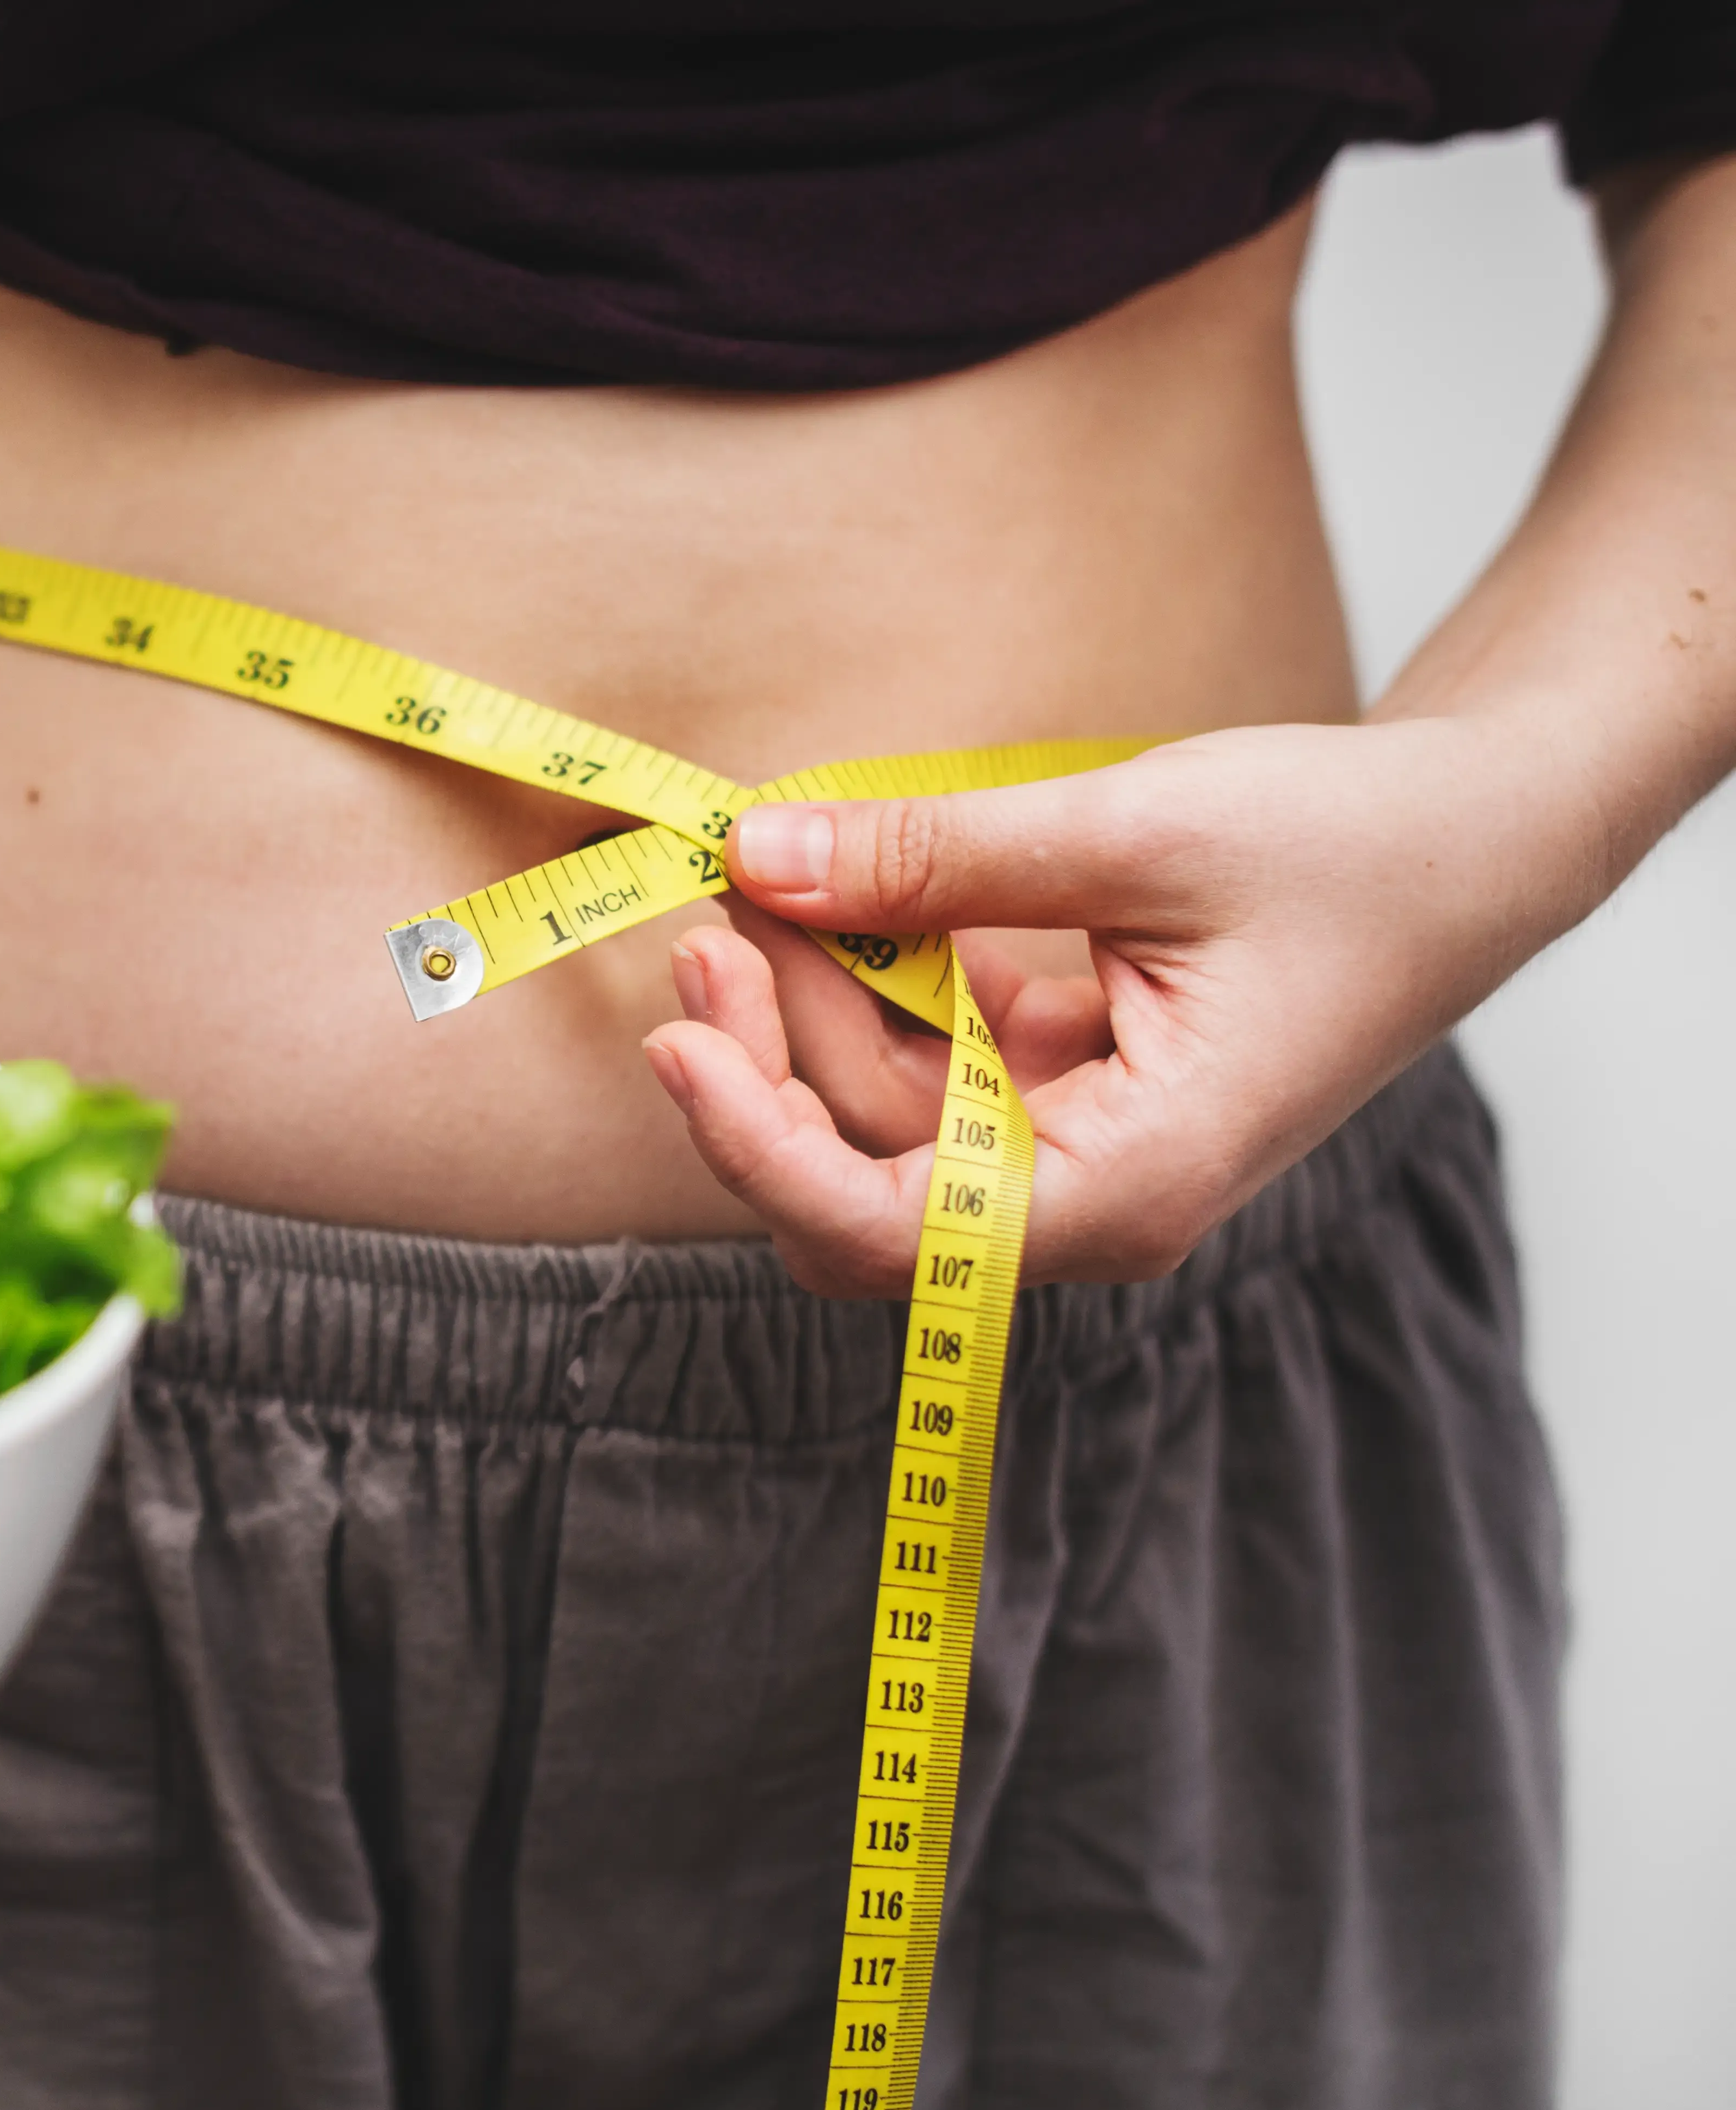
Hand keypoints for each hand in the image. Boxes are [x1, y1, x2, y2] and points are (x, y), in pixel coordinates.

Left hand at [640, 716, 1587, 1294]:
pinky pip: (930, 1056)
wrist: (1475, 835)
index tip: (678, 1043)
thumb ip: (937, 859)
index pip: (884, 1234)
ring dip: (808, 1001)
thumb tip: (760, 857)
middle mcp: (1090, 1196)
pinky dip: (874, 977)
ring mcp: (1072, 1143)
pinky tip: (838, 891)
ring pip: (880, 1109)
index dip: (759, 1148)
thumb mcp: (1134, 831)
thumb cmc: (1350, 848)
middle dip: (767, 1056)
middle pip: (858, 1179)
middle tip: (712, 913)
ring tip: (762, 875)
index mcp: (1126, 1187)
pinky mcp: (1062, 1083)